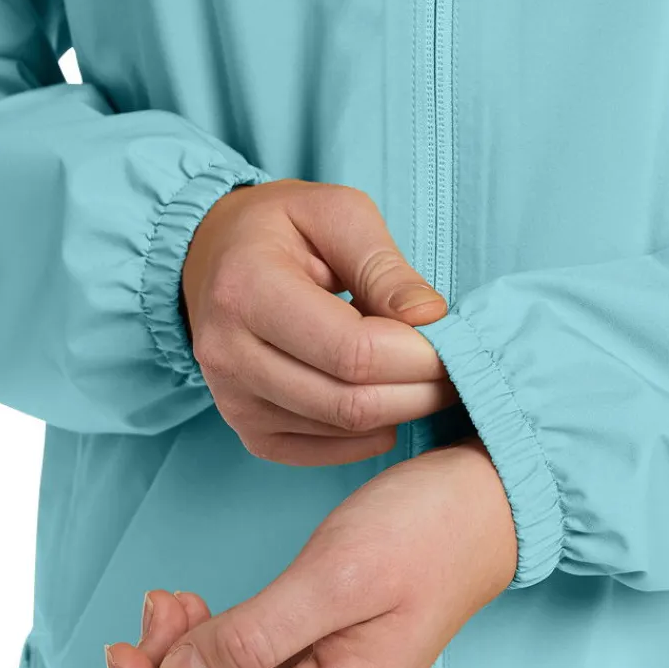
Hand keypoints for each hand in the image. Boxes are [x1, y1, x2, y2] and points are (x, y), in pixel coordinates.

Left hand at [106, 437, 516, 667]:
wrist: (487, 504)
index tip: (127, 653)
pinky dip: (207, 645)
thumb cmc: (425, 535)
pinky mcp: (318, 655)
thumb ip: (252, 637)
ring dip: (179, 661)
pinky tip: (199, 606)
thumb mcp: (334, 577)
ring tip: (175, 598)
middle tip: (159, 604)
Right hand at [182, 178, 454, 464]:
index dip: (417, 358)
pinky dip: (371, 434)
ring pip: (343, 431)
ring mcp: (233, 401)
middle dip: (420, 392)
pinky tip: (386, 398)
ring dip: (400, 411)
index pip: (352, 352)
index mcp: (247, 289)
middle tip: (455, 367)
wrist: (212, 258)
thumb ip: (384, 266)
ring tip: (423, 376)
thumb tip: (431, 318)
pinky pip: (325, 453)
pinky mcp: (247, 430)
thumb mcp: (337, 214)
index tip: (453, 342)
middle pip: (350, 403)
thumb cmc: (282, 228)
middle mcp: (228, 354)